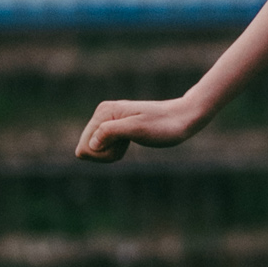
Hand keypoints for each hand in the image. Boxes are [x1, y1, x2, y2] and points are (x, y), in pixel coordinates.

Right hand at [73, 96, 204, 162]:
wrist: (183, 118)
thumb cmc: (163, 125)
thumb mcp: (137, 129)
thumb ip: (111, 132)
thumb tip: (91, 144)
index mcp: (103, 112)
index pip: (84, 146)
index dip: (103, 154)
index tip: (123, 144)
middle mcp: (102, 113)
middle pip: (87, 148)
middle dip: (106, 154)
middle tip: (127, 143)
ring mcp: (108, 121)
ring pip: (96, 150)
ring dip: (112, 153)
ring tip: (131, 141)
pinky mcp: (115, 128)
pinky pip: (104, 148)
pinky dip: (117, 151)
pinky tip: (131, 141)